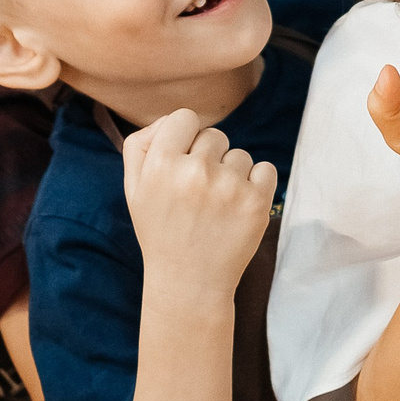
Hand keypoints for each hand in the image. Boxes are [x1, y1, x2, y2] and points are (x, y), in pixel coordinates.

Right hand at [120, 108, 276, 301]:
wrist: (189, 283)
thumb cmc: (161, 232)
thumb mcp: (134, 190)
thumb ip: (140, 146)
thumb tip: (169, 119)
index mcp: (160, 164)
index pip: (184, 117)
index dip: (186, 136)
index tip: (184, 161)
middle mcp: (194, 171)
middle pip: (213, 135)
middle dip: (208, 159)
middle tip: (197, 194)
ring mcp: (229, 186)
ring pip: (239, 155)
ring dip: (232, 175)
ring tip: (216, 207)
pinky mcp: (257, 201)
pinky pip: (265, 169)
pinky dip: (257, 185)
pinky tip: (238, 208)